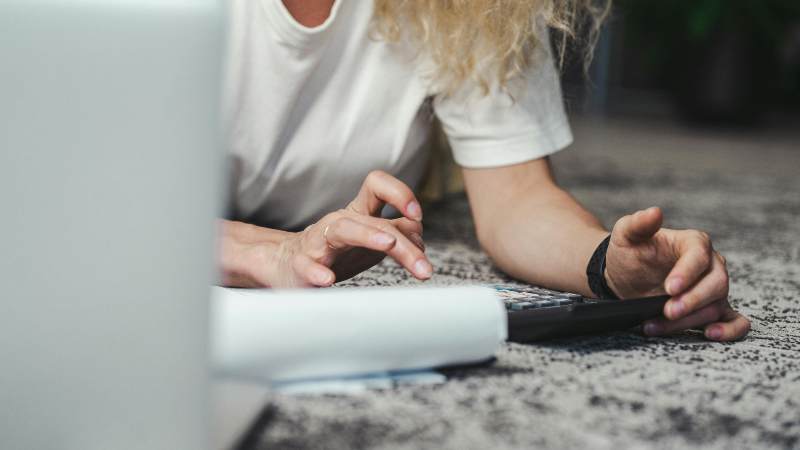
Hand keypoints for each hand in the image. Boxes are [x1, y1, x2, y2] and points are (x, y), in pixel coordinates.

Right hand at [219, 171, 430, 287]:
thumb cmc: (335, 252)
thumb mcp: (371, 240)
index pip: (378, 186)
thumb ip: (397, 233)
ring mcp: (320, 242)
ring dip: (367, 235)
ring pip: (344, 230)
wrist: (287, 266)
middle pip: (376, 222)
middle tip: (424, 269)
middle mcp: (340, 222)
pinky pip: (308, 265)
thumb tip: (419, 235)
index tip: (418, 215)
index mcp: (358, 213)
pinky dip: (318, 272)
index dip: (401, 193)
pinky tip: (327, 280)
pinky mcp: (302, 265)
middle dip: (404, 245)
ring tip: (386, 245)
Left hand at [604, 207, 750, 340]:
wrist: (625, 275)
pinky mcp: (711, 308)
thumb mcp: (626, 234)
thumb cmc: (629, 252)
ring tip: (654, 325)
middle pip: (715, 284)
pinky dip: (729, 330)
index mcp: (693, 243)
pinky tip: (710, 334)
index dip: (687, 274)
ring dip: (686, 321)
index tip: (669, 288)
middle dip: (691, 301)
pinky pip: (735, 321)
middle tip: (666, 311)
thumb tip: (654, 212)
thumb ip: (638, 223)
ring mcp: (713, 288)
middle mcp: (710, 265)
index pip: (699, 257)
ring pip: (715, 307)